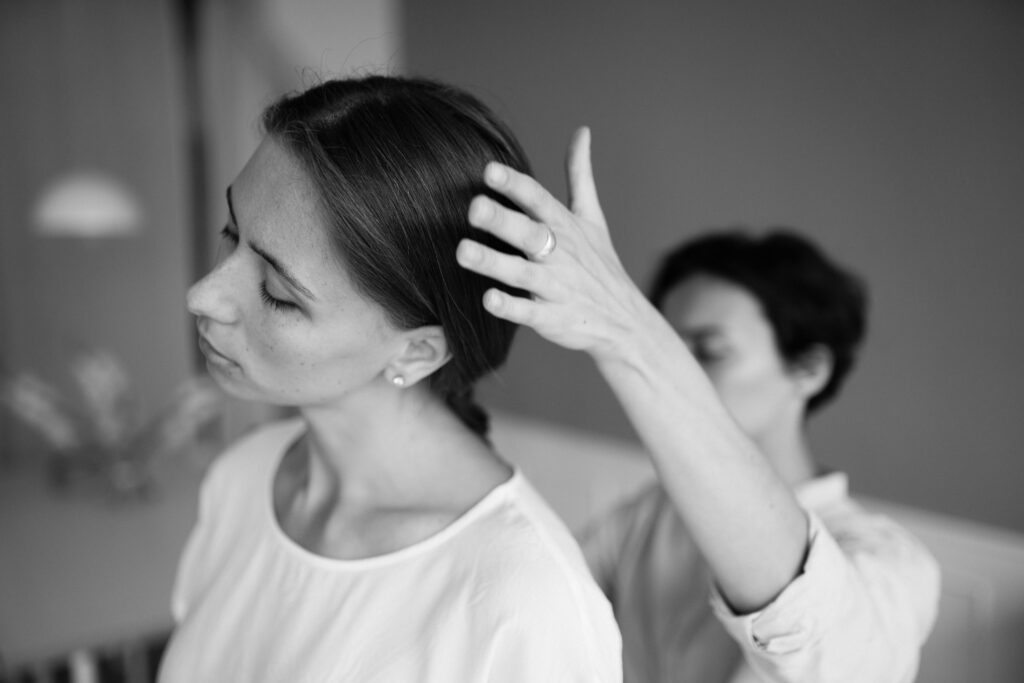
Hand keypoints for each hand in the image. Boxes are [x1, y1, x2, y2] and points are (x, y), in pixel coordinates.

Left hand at [457, 127, 650, 357]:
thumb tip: (581, 131)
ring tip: (462, 251)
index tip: (489, 171)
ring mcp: (556, 287)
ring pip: (522, 273)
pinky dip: (510, 307)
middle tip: (473, 208)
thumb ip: (579, 175)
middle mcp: (559, 254)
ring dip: (493, 262)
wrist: (625, 321)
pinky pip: (529, 313)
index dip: (515, 185)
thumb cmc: (600, 265)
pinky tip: (488, 299)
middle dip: (501, 220)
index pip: (538, 200)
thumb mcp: (592, 217)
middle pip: (528, 233)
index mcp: (564, 226)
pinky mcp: (552, 319)